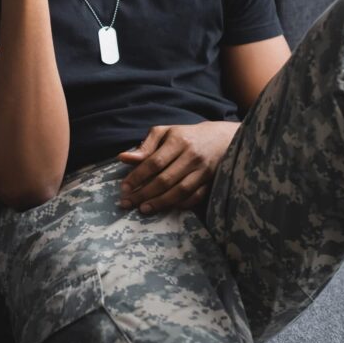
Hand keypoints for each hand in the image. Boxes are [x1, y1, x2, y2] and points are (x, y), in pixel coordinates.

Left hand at [116, 121, 241, 213]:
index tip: (124, 188)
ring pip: (180, 191)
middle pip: (165, 179)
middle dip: (144, 193)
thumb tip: (122, 158)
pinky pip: (196, 197)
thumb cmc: (185, 136)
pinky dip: (181, 204)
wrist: (221, 138)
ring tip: (144, 209)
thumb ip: (145, 146)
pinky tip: (167, 208)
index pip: (154, 162)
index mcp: (177, 141)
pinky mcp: (211, 181)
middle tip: (128, 203)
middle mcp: (191, 156)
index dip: (138, 176)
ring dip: (161, 202)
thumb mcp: (164, 133)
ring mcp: (203, 170)